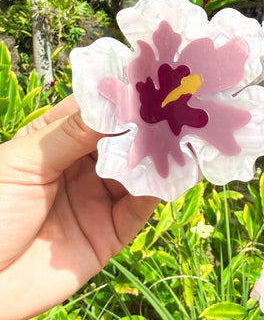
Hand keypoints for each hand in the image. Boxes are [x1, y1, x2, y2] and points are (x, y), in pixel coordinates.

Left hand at [0, 95, 159, 319]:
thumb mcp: (24, 164)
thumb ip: (72, 134)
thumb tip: (115, 102)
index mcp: (53, 144)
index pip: (94, 113)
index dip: (121, 99)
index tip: (150, 84)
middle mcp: (79, 170)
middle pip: (121, 142)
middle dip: (147, 128)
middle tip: (177, 112)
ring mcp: (96, 202)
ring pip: (136, 174)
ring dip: (157, 159)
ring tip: (183, 140)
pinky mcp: (109, 234)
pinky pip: (139, 210)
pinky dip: (157, 193)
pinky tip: (171, 177)